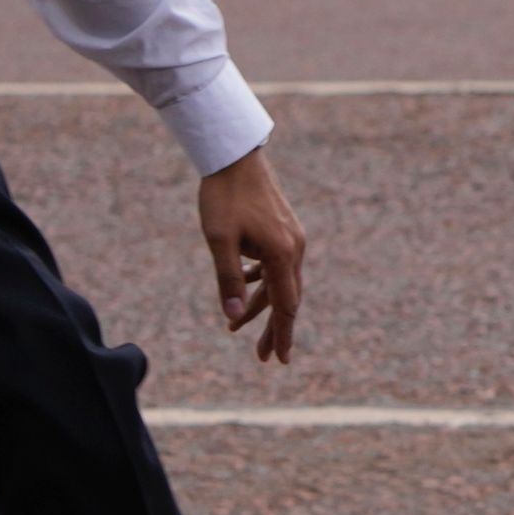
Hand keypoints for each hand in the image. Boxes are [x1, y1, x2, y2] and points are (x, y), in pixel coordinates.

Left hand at [197, 148, 307, 361]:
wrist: (235, 155)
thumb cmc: (224, 197)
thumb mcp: (220, 240)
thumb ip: (228, 279)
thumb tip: (231, 315)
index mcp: (282, 254)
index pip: (286, 305)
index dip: (283, 334)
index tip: (280, 359)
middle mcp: (294, 248)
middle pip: (287, 298)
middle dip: (274, 328)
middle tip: (264, 357)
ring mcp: (290, 238)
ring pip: (280, 282)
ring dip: (262, 306)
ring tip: (236, 327)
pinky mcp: (282, 230)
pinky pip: (275, 265)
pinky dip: (260, 282)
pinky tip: (242, 285)